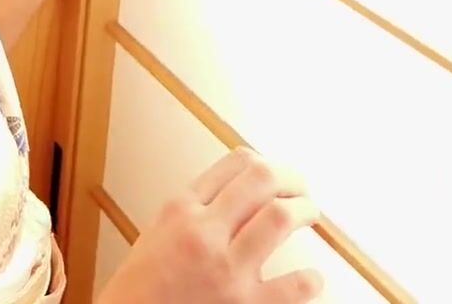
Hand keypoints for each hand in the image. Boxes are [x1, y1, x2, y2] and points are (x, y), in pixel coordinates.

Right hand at [98, 148, 323, 303]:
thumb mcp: (159, 233)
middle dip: (292, 178)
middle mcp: (202, 232)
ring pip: (280, 217)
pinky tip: (310, 278)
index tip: (274, 174)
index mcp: (180, 210)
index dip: (265, 163)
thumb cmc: (142, 288)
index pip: (235, 164)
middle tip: (300, 189)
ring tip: (309, 214)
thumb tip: (243, 194)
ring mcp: (225, 269)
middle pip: (262, 179)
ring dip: (304, 211)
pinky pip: (294, 286)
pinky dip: (309, 279)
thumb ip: (196, 211)